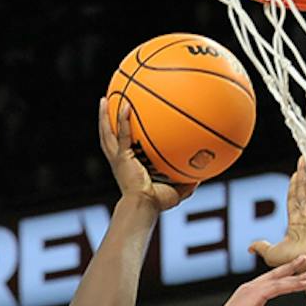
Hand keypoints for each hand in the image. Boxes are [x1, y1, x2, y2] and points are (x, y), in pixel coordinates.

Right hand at [99, 97, 194, 211]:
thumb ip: (186, 184)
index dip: (120, 134)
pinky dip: (123, 120)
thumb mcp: (175, 192)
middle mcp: (119, 161)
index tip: (122, 123)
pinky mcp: (122, 158)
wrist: (143, 206)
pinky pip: (123, 134)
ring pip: (107, 133)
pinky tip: (127, 104)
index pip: (121, 146)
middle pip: (108, 136)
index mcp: (127, 166)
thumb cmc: (156, 204)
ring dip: (104, 116)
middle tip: (105, 104)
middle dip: (105, 120)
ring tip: (104, 99)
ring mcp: (119, 159)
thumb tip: (201, 177)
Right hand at [205, 256, 305, 305]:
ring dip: (296, 275)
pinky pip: (279, 286)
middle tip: (304, 259)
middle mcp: (250, 288)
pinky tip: (304, 284)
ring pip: (279, 279)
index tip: (297, 275)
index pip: (269, 282)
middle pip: (275, 274)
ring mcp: (252, 289)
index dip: (284, 278)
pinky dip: (292, 284)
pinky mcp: (256, 293)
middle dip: (291, 267)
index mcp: (248, 294)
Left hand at [251, 157, 305, 266]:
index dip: (294, 187)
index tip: (295, 174)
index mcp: (296, 223)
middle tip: (304, 159)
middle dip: (304, 175)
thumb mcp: (271, 253)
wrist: (305, 264)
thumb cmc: (291, 262)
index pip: (294, 200)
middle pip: (304, 191)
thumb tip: (250, 248)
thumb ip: (261, 247)